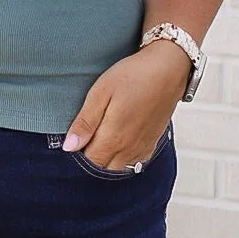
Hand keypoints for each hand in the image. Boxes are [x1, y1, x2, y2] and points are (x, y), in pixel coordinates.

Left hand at [62, 42, 188, 170]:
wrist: (169, 69)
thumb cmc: (134, 76)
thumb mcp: (101, 93)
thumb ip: (85, 123)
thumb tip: (69, 147)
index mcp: (113, 138)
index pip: (88, 162)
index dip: (79, 152)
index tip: (77, 137)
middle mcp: (129, 149)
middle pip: (103, 168)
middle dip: (92, 158)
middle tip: (88, 134)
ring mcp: (142, 148)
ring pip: (119, 168)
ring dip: (108, 159)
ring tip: (103, 136)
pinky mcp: (152, 143)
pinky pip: (135, 163)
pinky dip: (124, 158)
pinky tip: (120, 141)